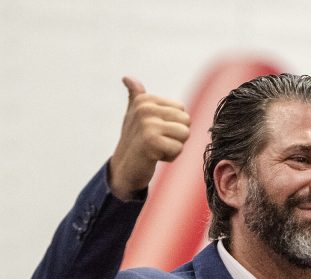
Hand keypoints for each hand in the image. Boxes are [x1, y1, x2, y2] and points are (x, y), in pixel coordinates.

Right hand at [108, 77, 190, 199]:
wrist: (124, 168)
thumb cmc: (135, 141)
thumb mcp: (134, 115)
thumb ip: (136, 96)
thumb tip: (128, 77)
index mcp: (145, 100)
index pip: (182, 110)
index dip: (174, 125)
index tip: (155, 131)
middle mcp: (145, 109)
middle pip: (186, 121)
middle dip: (177, 136)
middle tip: (157, 141)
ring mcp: (147, 124)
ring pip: (185, 134)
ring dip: (174, 146)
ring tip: (157, 148)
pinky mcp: (151, 141)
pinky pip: (178, 148)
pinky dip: (170, 157)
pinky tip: (155, 156)